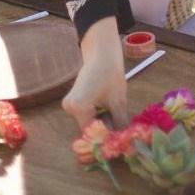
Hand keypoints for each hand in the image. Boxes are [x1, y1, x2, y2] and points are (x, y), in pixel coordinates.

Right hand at [62, 16, 128, 130]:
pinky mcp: (73, 101)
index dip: (108, 137)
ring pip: (89, 122)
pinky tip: (107, 105)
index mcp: (78, 108)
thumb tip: (125, 142)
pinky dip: (98, 114)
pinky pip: (86, 115)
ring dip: (103, 121)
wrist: (102, 53)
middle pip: (90, 129)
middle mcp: (69, 108)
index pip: (93, 133)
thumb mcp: (118, 101)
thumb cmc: (111, 72)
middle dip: (106, 128)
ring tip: (115, 110)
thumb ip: (120, 124)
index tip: (121, 137)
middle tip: (121, 123)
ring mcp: (69, 105)